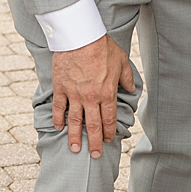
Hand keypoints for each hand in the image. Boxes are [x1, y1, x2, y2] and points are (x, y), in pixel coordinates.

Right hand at [51, 35, 133, 158]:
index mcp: (107, 94)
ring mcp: (74, 95)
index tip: (109, 140)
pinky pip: (58, 108)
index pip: (109, 120)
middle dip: (95, 143)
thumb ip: (127, 78)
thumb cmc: (102, 47)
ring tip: (75, 149)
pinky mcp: (61, 88)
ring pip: (75, 121)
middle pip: (93, 126)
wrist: (80, 37)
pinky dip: (58, 119)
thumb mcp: (121, 61)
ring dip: (75, 137)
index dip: (109, 132)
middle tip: (95, 155)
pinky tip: (59, 128)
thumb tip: (132, 89)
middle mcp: (91, 99)